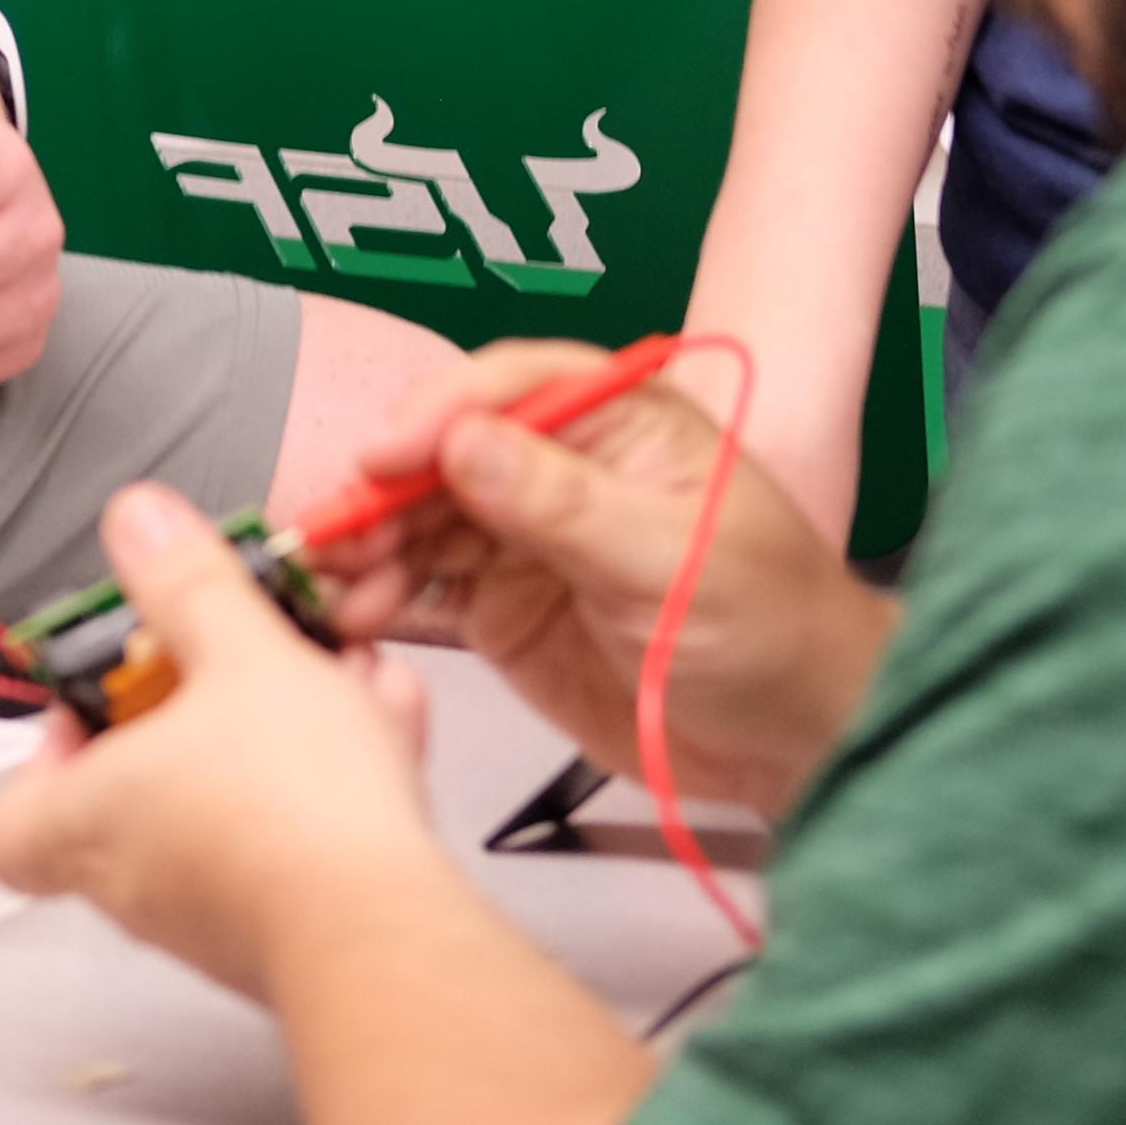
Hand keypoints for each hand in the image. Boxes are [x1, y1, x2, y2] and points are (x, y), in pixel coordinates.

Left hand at [0, 483, 448, 999]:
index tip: (96, 696)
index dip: (48, 755)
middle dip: (193, 719)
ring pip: (228, 810)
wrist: (382, 929)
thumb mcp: (237, 650)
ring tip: (331, 681)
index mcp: (90, 819)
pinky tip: (380, 728)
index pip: (13, 820)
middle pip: (134, 797)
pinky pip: (295, 842)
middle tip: (224, 670)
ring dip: (278, 738)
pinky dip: (331, 786)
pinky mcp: (289, 929)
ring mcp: (213, 914)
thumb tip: (137, 524)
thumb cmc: (289, 815)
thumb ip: (185, 582)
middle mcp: (138, 881)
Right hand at [308, 341, 890, 818]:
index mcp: (616, 421)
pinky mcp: (501, 604)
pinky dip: (379, 594)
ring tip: (334, 588)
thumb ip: (564, 504)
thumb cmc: (773, 626)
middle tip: (330, 534)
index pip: (507, 388)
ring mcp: (522, 536)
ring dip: (366, 544)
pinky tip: (355, 613)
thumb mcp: (673, 559)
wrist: (794, 736)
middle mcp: (557, 466)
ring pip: (418, 517)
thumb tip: (465, 443)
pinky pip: (421, 583)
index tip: (384, 458)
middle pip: (442, 451)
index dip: (435, 415)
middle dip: (380, 488)